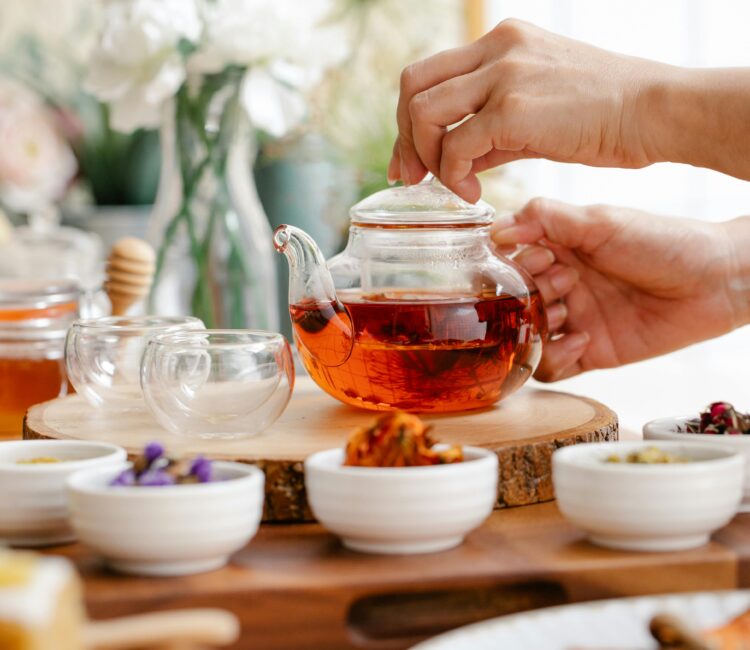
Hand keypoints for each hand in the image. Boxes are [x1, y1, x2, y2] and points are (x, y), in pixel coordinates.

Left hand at [388, 19, 671, 201]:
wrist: (655, 112)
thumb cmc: (605, 116)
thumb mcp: (538, 112)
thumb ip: (491, 129)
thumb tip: (455, 159)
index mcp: (502, 42)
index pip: (428, 73)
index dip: (407, 119)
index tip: (411, 160)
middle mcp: (497, 48)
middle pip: (413, 85)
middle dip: (404, 137)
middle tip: (411, 177)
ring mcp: (504, 73)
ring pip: (424, 111)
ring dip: (425, 156)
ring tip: (450, 186)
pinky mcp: (514, 108)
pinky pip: (456, 145)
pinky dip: (453, 176)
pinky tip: (472, 193)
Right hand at [495, 198, 748, 380]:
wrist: (716, 282)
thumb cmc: (664, 242)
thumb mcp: (602, 222)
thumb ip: (548, 219)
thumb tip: (496, 228)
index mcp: (561, 248)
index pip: (512, 259)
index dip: (515, 263)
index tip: (540, 258)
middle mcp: (562, 284)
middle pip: (514, 299)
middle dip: (528, 294)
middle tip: (562, 285)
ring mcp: (574, 319)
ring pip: (525, 335)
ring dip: (536, 326)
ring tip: (567, 312)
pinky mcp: (589, 352)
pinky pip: (551, 366)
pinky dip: (555, 357)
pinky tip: (581, 338)